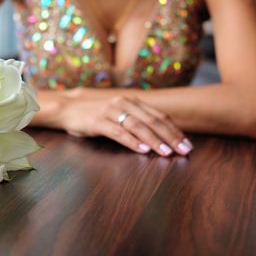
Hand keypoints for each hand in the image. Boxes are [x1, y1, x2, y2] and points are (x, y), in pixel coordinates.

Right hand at [59, 95, 193, 155]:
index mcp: (132, 102)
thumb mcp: (118, 114)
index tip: (187, 144)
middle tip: (184, 151)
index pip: (159, 116)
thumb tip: (160, 136)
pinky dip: (132, 141)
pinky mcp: (98, 121)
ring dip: (155, 140)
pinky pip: (118, 132)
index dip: (175, 130)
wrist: (67, 109)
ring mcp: (111, 111)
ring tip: (167, 152)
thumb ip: (136, 121)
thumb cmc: (95, 115)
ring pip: (138, 126)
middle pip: (153, 121)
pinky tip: (143, 150)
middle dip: (171, 137)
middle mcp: (124, 104)